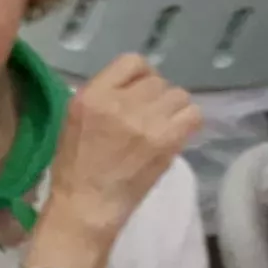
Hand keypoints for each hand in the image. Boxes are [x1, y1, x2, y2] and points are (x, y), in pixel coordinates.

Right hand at [49, 54, 200, 233]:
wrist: (87, 205)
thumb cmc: (75, 166)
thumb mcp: (73, 120)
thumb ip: (103, 97)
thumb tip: (136, 87)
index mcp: (91, 96)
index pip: (132, 62)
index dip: (140, 77)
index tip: (136, 95)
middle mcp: (120, 103)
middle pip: (158, 81)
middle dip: (155, 98)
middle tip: (148, 118)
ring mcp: (146, 121)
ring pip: (179, 95)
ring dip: (173, 109)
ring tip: (162, 127)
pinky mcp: (166, 140)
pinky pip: (193, 114)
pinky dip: (187, 122)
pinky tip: (174, 134)